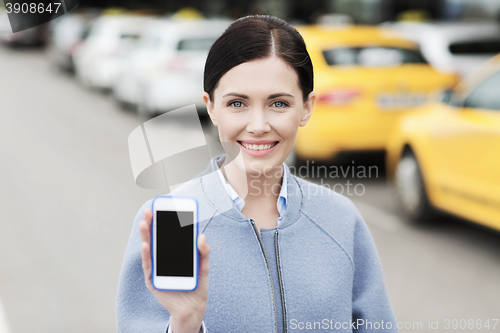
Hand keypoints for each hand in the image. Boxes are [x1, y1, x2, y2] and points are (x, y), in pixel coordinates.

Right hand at [140, 208, 209, 332]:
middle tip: (150, 210)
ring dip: (146, 236)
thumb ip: (204, 252)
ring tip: (144, 223)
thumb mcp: (204, 266)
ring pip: (149, 250)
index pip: (167, 235)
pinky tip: (146, 245)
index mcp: (175, 254)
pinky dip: (147, 255)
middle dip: (152, 224)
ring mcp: (157, 269)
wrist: (194, 308)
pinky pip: (149, 266)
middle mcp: (163, 260)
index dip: (164, 221)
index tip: (163, 207)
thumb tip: (201, 236)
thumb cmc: (197, 286)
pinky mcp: (153, 281)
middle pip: (155, 239)